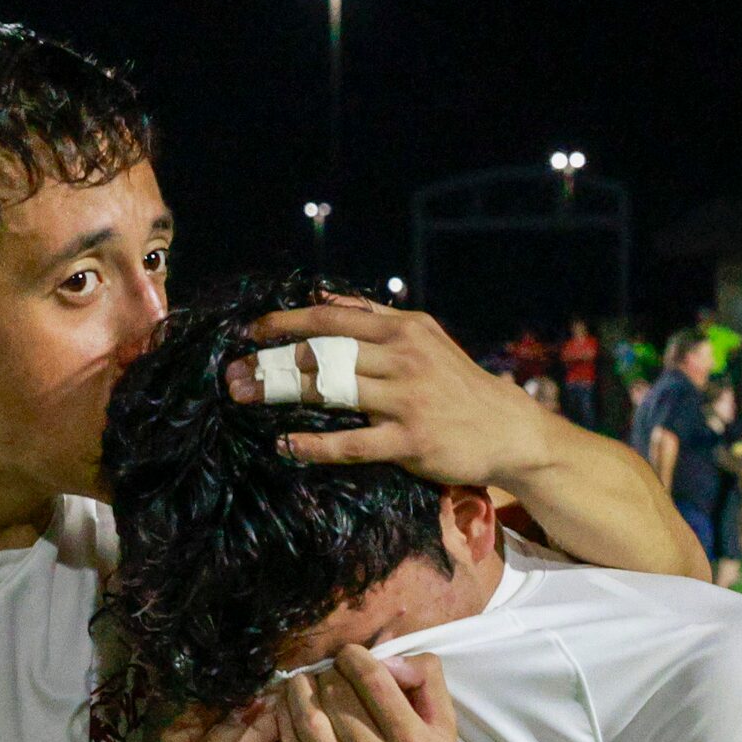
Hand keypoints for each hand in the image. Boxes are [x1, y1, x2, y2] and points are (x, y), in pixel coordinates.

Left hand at [225, 294, 556, 487]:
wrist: (508, 430)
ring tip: (246, 399)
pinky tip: (286, 444)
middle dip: (272, 361)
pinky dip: (314, 445)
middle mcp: (403, 359)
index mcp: (403, 330)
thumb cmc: (459, 384)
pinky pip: (352, 443)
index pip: (332, 318)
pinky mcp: (411, 442)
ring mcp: (407, 401)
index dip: (285, 323)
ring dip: (282, 394)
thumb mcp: (425, 337)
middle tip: (233, 373)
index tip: (250, 332)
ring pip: (331, 391)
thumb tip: (322, 296)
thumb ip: (374, 317)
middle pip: (323, 354)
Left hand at [272, 646, 475, 741]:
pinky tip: (284, 709)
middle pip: (336, 692)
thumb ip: (426, 685)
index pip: (372, 677)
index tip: (351, 657)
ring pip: (307, 717)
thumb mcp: (447, 735)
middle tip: (327, 671)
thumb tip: (389, 655)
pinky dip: (284, 721)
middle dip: (328, 672)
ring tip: (300, 681)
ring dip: (298, 690)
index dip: (354, 656)